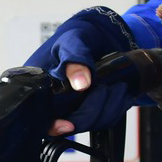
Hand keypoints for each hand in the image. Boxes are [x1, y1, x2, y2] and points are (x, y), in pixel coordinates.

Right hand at [26, 7, 135, 137]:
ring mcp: (73, 106)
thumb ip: (74, 59)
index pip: (42, 118)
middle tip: (105, 88)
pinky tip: (120, 95)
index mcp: (40, 87)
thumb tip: (80, 84)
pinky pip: (103, 120)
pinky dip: (115, 110)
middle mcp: (55, 101)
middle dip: (92, 111)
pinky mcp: (89, 107)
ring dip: (108, 109)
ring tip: (118, 88)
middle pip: (71, 124)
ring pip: (90, 124)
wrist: (95, 36)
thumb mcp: (72, 41)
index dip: (55, 126)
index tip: (68, 125)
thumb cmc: (76, 36)